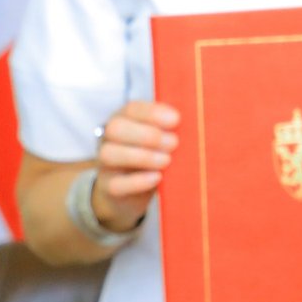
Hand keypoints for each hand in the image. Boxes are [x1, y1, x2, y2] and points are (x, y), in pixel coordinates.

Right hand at [92, 101, 178, 231]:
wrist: (132, 192)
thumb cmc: (153, 156)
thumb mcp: (162, 139)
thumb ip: (171, 128)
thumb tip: (195, 123)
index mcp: (125, 120)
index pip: (131, 109)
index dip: (153, 113)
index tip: (176, 120)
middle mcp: (109, 139)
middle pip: (115, 128)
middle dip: (147, 134)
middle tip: (174, 143)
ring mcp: (105, 164)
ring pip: (109, 154)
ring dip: (142, 156)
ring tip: (167, 160)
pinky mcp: (109, 188)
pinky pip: (116, 184)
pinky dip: (138, 181)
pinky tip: (157, 178)